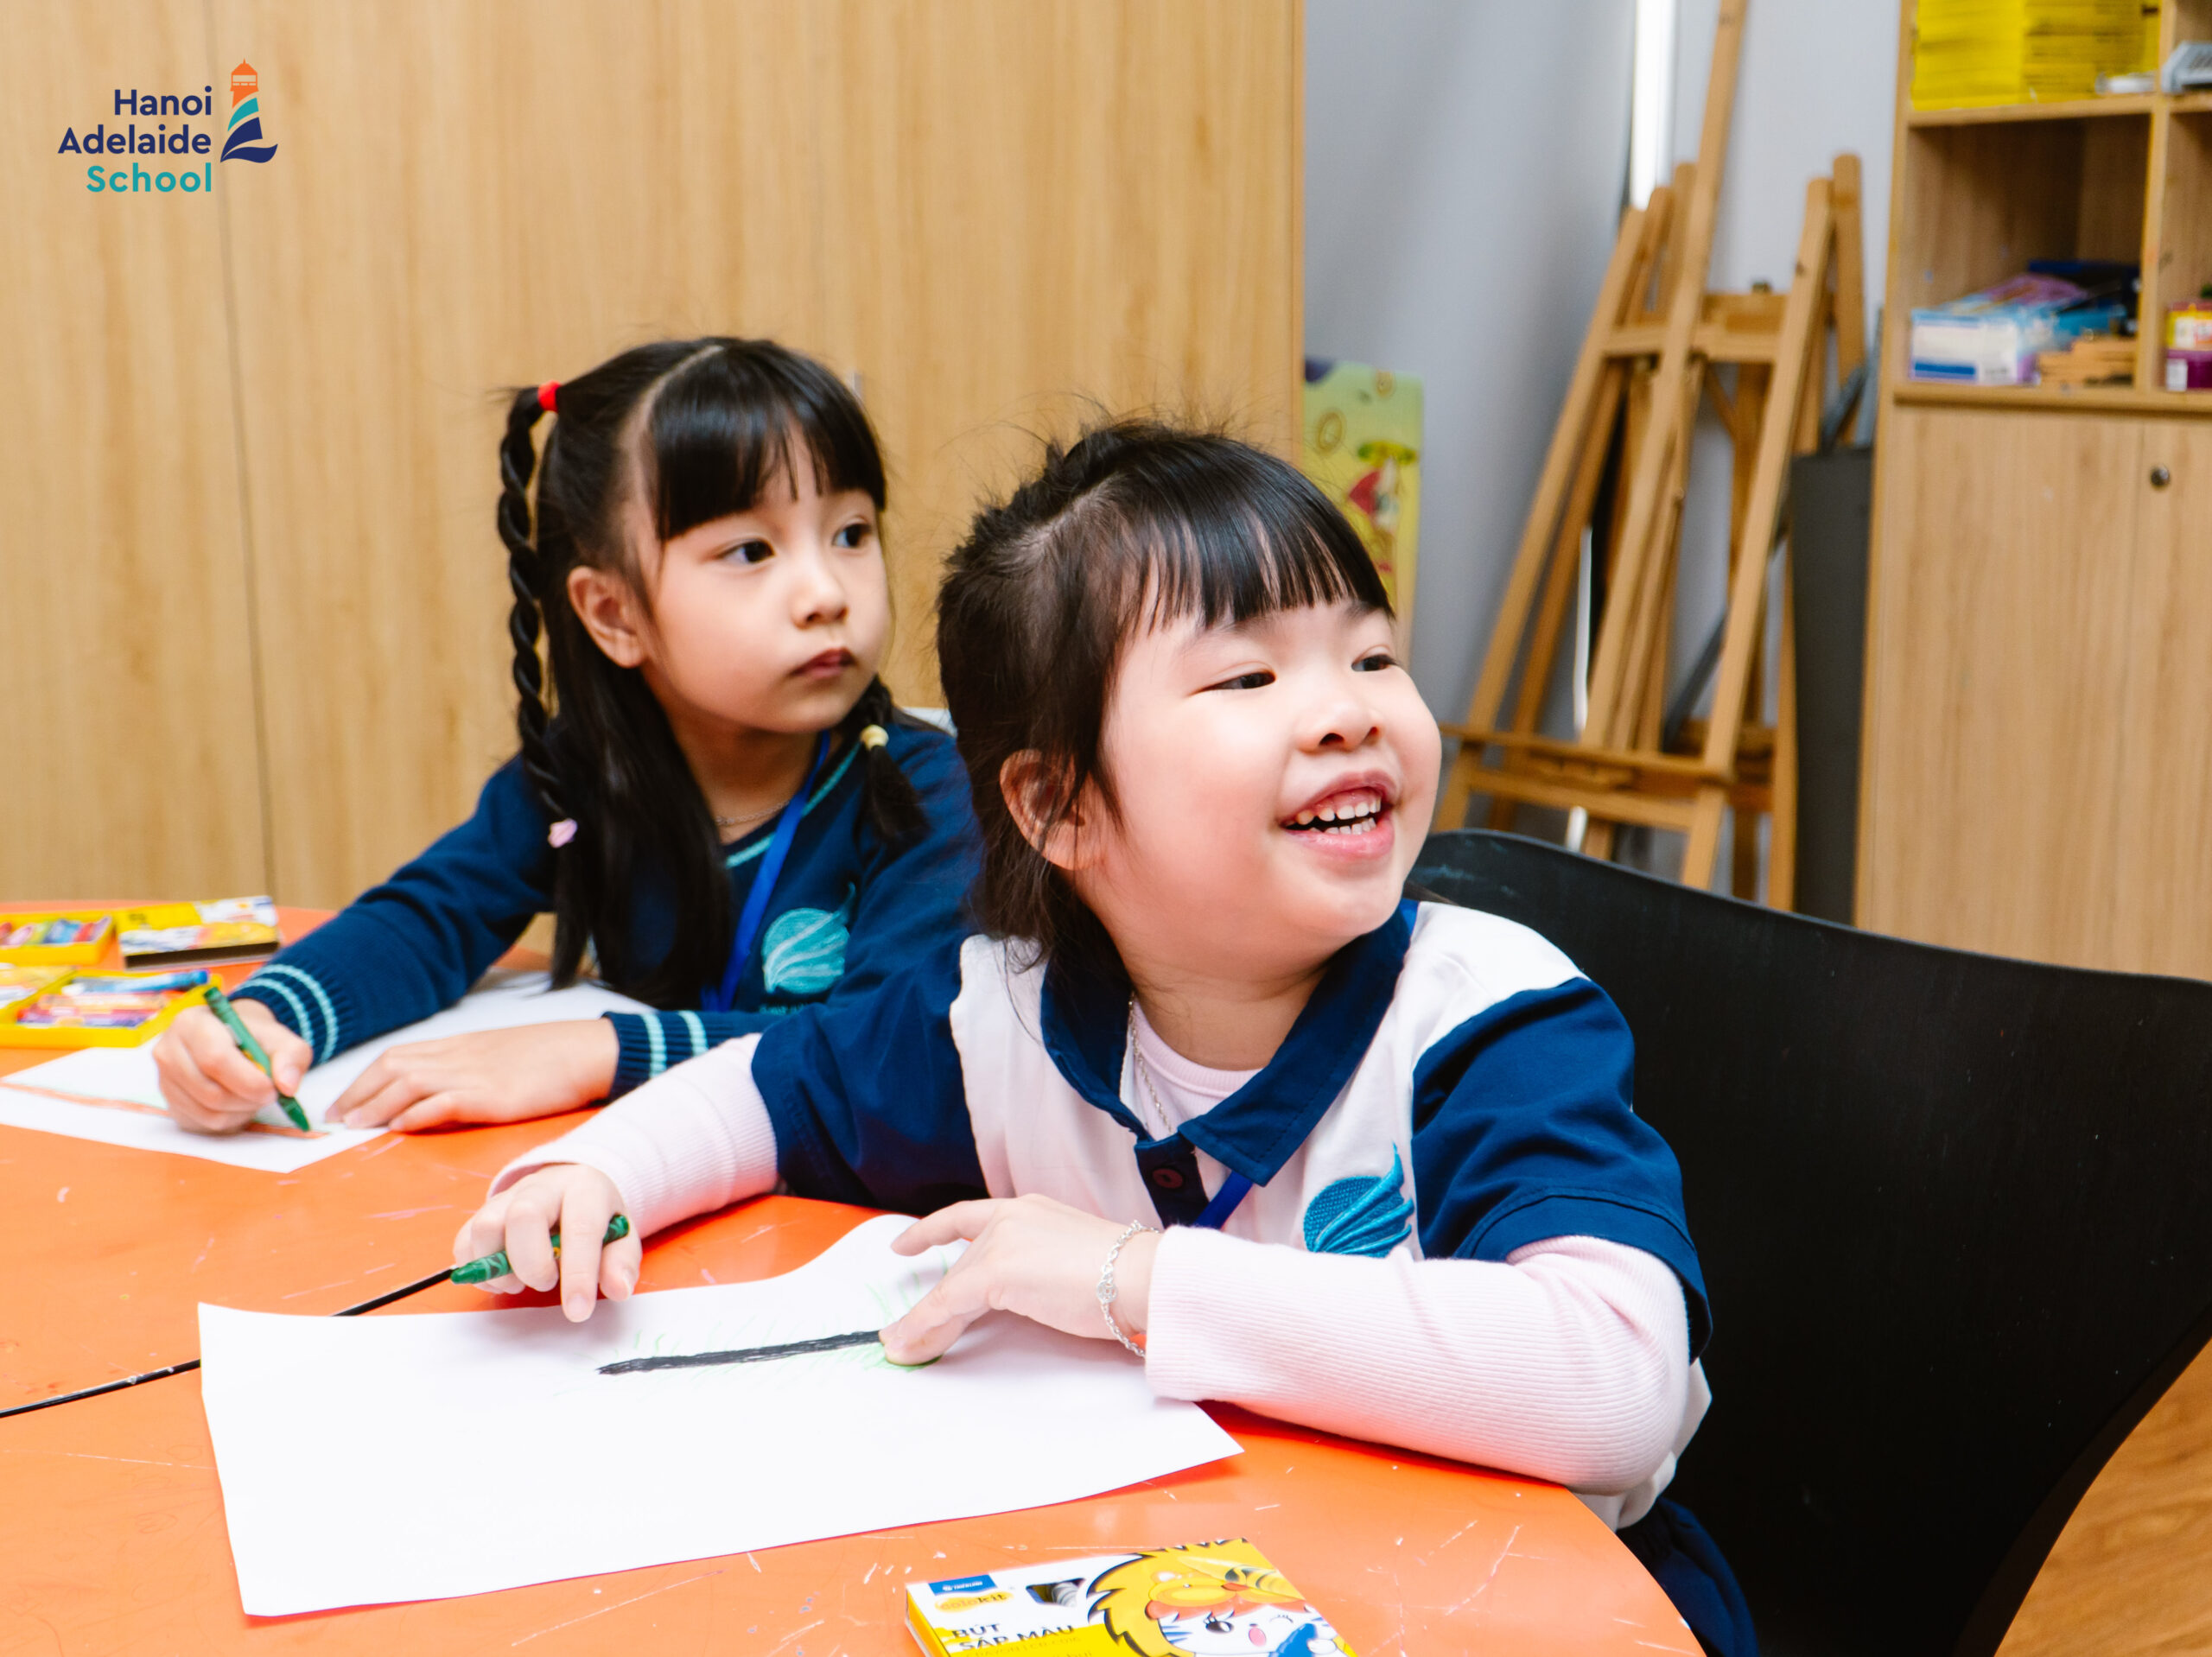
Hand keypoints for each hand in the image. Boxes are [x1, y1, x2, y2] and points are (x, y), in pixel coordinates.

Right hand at [154, 1000, 313, 1134]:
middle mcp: (168, 1051)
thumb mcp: (281, 1037)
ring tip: (254, 1095)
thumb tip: (287, 1085)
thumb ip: (291, 1056)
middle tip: (269, 1094)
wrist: (233, 1039)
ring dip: (241, 1110)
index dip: (248, 1080)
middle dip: (248, 1099)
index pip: (216, 1059)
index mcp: (192, 1023)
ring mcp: (164, 1080)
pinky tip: (239, 1103)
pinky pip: (203, 1123)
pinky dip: (230, 1119)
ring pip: (207, 1111)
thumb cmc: (254, 1037)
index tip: (272, 1089)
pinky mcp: (170, 1103)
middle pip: (210, 1091)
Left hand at [324, 1019, 619, 1130]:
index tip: (344, 1102)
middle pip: (393, 1066)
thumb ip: (467, 1070)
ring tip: (354, 1125)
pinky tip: (399, 1126)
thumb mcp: (500, 1057)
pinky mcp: (491, 1095)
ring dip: (375, 1104)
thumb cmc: (550, 1057)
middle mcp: (459, 1055)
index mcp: (460, 1045)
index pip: (398, 1056)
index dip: (365, 1079)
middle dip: (358, 1092)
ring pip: (408, 1082)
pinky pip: (442, 1102)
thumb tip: (438, 1095)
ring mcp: (474, 1074)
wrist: (587, 1051)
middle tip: (334, 1118)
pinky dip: (415, 1113)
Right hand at [452, 1163, 640, 1321]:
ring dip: (499, 1268)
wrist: (571, 1183)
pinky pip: (465, 1241)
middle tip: (546, 1284)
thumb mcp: (621, 1235)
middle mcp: (542, 1187)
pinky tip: (501, 1278)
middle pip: (523, 1216)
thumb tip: (619, 1289)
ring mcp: (508, 1197)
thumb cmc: (597, 1217)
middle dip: (532, 1264)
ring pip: (486, 1227)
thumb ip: (621, 1262)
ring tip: (520, 1282)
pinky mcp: (483, 1212)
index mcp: (584, 1188)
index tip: (578, 1311)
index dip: (578, 1274)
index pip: (580, 1228)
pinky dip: (476, 1269)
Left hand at [878, 1194, 1158, 1364]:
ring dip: (924, 1323)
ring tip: (903, 1348)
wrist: (1143, 1276)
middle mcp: (1011, 1217)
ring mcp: (1002, 1241)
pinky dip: (924, 1327)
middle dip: (934, 1305)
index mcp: (1031, 1210)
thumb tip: (1026, 1295)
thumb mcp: (1070, 1261)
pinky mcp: (996, 1270)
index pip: (970, 1219)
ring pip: (950, 1288)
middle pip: (960, 1267)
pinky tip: (910, 1344)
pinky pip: (948, 1304)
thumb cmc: (1127, 1276)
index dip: (931, 1231)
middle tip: (908, 1334)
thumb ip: (1038, 1269)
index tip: (905, 1244)